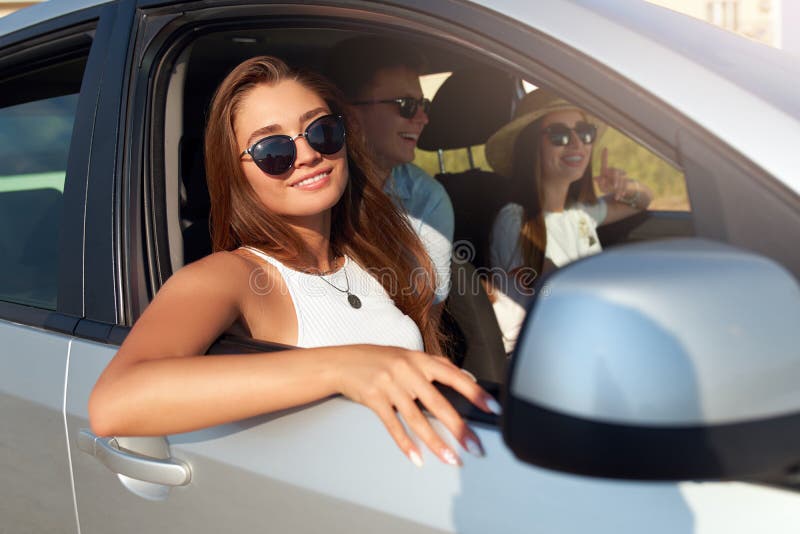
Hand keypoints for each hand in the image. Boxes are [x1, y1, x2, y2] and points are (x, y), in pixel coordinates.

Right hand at [333, 345, 500, 466]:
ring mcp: (390, 385)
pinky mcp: (374, 399)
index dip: (475, 393)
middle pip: (438, 403)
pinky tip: (417, 458)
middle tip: (474, 446)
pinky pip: (393, 425)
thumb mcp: (408, 356)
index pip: (454, 377)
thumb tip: (466, 378)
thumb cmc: (378, 359)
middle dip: (459, 427)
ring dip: (436, 442)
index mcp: (420, 359)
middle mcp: (406, 371)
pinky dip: (406, 443)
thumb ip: (436, 366)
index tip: (493, 408)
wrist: (342, 363)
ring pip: (417, 419)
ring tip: (450, 458)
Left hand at [594, 148, 641, 207]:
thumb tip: (596, 178)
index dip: (604, 156)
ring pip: (621, 179)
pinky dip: (620, 192)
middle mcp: (614, 172)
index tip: (605, 148)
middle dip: (615, 180)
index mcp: (606, 172)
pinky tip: (618, 197)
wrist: (622, 191)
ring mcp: (621, 176)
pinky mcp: (626, 182)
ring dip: (618, 188)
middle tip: (613, 187)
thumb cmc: (609, 189)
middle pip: (615, 171)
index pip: (605, 164)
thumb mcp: (603, 188)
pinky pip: (624, 186)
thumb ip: (600, 184)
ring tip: (616, 195)